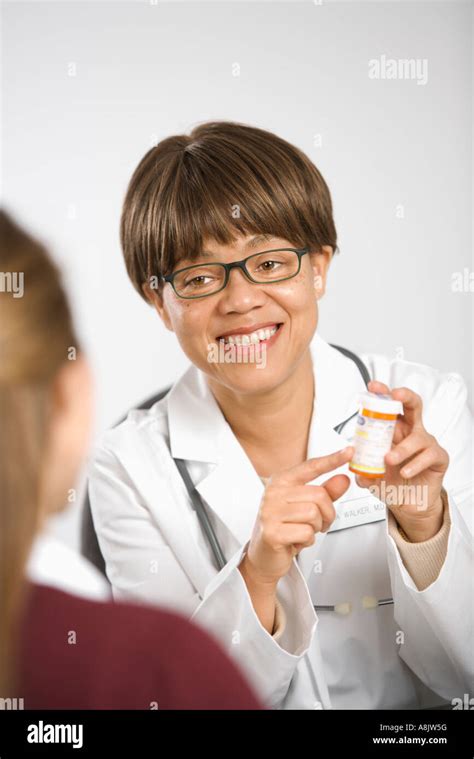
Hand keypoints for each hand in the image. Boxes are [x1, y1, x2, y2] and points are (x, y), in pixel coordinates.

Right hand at [240, 447, 353, 587]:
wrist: (263, 556)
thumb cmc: (284, 528)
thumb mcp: (306, 507)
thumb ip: (326, 492)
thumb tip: (343, 479)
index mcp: (282, 481)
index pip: (311, 466)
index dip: (332, 459)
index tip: (349, 451)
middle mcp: (274, 492)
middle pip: (319, 495)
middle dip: (326, 514)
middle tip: (317, 524)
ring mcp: (270, 512)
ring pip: (314, 514)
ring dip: (316, 528)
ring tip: (304, 531)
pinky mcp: (272, 532)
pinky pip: (306, 533)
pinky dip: (307, 540)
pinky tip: (296, 541)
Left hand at [355, 380, 448, 541]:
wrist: (408, 504)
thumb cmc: (391, 482)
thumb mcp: (372, 477)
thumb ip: (363, 472)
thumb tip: (354, 468)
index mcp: (395, 430)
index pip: (391, 406)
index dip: (383, 394)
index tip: (373, 387)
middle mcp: (411, 432)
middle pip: (413, 405)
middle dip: (404, 396)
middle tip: (394, 396)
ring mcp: (426, 443)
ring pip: (418, 436)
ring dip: (401, 448)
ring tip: (388, 459)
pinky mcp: (438, 458)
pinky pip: (429, 456)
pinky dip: (414, 464)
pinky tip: (405, 473)